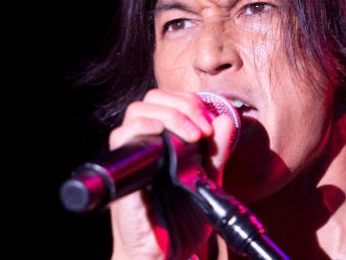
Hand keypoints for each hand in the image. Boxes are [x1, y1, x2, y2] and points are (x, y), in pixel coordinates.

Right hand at [108, 89, 235, 259]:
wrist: (169, 255)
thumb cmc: (182, 222)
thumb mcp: (208, 181)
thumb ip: (215, 152)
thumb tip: (224, 119)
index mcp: (164, 144)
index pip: (168, 102)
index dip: (190, 103)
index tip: (211, 122)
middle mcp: (146, 147)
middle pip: (152, 100)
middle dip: (183, 105)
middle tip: (203, 128)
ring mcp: (133, 159)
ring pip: (136, 112)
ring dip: (170, 114)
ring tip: (192, 134)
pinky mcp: (123, 174)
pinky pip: (121, 139)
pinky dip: (141, 128)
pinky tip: (161, 133)